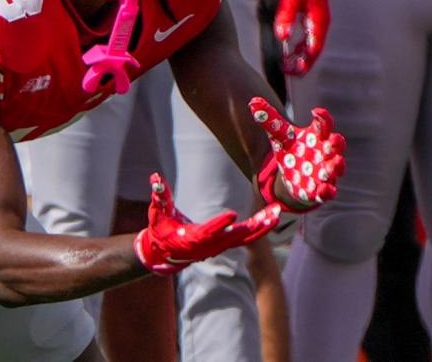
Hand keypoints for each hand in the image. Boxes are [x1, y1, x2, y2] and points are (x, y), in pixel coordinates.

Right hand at [134, 173, 281, 274]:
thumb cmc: (160, 230)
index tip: (233, 215)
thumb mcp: (157, 213)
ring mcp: (217, 247)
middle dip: (254, 226)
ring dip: (261, 226)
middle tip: (271, 215)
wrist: (163, 254)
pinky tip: (269, 219)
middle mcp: (209, 245)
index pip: (208, 232)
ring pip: (244, 238)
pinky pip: (244, 238)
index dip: (220, 224)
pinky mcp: (222, 245)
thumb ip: (159, 196)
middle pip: (235, 237)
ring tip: (276, 213)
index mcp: (192, 238)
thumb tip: (155, 177)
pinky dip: (257, 229)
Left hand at [249, 97, 345, 212]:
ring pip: (336, 168)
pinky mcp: (321, 191)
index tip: (316, 112)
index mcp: (316, 137)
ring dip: (337, 166)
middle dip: (336, 143)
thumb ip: (269, 120)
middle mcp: (325, 153)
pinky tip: (324, 190)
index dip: (322, 117)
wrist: (294, 177)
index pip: (323, 124)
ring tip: (337, 162)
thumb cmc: (292, 151)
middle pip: (335, 145)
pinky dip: (328, 191)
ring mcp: (326, 172)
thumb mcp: (279, 136)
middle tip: (334, 139)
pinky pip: (328, 192)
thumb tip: (253, 102)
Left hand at [275, 0, 329, 76]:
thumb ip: (286, 17)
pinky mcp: (312, 17)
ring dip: (301, 56)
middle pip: (314, 49)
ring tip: (288, 65)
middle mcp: (321, 22)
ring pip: (311, 44)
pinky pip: (308, 37)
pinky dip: (300, 46)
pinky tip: (291, 51)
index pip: (314, 46)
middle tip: (289, 72)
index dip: (306, 61)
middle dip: (303, 62)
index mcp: (320, 19)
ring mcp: (318, 20)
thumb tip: (283, 36)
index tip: (297, 71)